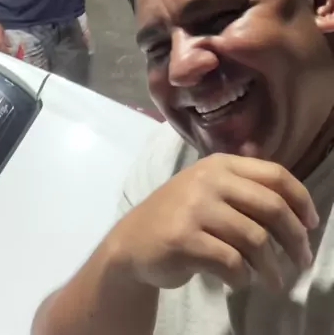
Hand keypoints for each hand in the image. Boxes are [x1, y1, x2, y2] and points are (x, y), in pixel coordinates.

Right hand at [109, 153, 318, 292]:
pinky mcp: (184, 238)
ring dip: (270, 267)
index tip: (311, 225)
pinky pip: (231, 262)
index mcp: (220, 164)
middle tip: (301, 260)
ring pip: (255, 238)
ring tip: (273, 281)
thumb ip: (242, 182)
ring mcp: (195, 208)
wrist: (133, 242)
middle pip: (271, 206)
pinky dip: (242, 278)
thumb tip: (290, 190)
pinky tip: (238, 281)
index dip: (301, 200)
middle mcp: (209, 180)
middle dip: (294, 238)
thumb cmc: (179, 215)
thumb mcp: (208, 187)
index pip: (274, 174)